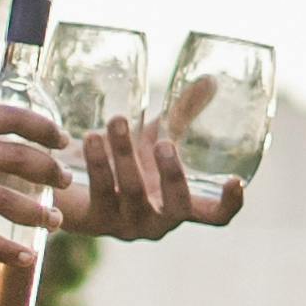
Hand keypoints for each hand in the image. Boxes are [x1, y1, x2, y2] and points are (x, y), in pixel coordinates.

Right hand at [0, 95, 79, 250]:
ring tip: (55, 222)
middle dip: (51, 172)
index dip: (46, 129)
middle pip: (19, 158)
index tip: (63, 141)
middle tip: (65, 182)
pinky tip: (25, 256)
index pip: (14, 117)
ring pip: (5, 200)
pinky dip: (6, 249)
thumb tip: (5, 128)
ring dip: (38, 213)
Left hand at [67, 109, 242, 242]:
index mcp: (179, 205)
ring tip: (117, 121)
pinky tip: (87, 138)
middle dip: (173, 175)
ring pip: (132, 192)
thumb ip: (183, 114)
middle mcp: (157, 222)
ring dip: (126, 154)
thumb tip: (209, 80)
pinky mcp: (93, 222)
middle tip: (164, 143)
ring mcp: (125, 225)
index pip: (214, 217)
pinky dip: (96, 163)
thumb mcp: (155, 139)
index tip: (234, 180)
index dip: (228, 204)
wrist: (70, 184)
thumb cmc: (125, 162)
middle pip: (176, 207)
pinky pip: (98, 194)